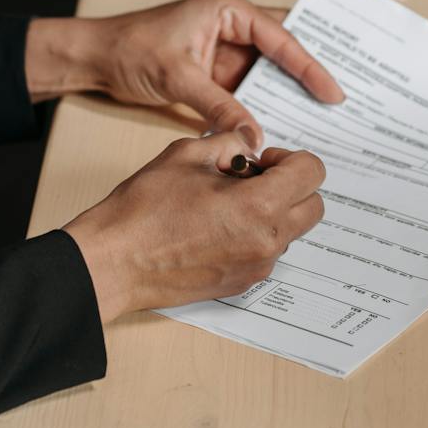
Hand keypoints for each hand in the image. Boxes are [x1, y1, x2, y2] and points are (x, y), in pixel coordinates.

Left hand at [28, 0, 343, 157]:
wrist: (95, 59)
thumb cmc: (130, 49)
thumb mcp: (178, 78)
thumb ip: (218, 106)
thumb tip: (252, 136)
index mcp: (230, 9)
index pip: (282, 38)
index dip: (311, 66)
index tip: (333, 93)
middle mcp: (234, 26)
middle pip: (285, 52)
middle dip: (312, 76)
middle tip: (344, 104)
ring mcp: (228, 52)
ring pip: (271, 75)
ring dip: (291, 96)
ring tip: (324, 120)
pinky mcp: (218, 75)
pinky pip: (252, 91)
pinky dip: (267, 108)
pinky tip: (285, 127)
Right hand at [63, 135, 327, 321]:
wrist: (114, 261)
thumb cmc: (144, 208)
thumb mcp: (188, 154)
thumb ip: (230, 142)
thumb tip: (249, 145)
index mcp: (259, 206)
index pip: (312, 173)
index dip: (288, 158)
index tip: (259, 161)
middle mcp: (267, 242)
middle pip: (313, 206)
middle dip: (291, 185)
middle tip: (251, 179)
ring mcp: (256, 267)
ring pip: (291, 231)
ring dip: (275, 211)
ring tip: (227, 203)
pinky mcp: (241, 284)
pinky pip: (267, 252)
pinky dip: (256, 234)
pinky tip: (217, 227)